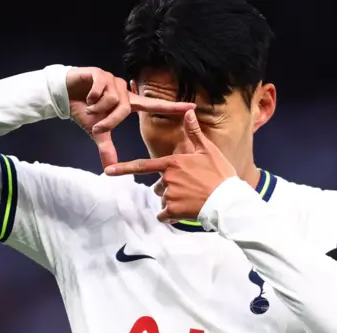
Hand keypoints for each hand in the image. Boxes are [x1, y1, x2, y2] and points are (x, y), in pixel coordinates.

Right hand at [66, 67, 195, 167]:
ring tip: (89, 105)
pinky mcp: (99, 73)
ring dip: (97, 107)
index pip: (154, 105)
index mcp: (128, 103)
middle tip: (95, 124)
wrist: (64, 96)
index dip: (173, 107)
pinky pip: (101, 88)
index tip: (192, 107)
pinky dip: (91, 96)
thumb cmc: (84, 112)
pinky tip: (86, 96)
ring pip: (111, 99)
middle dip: (108, 120)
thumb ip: (106, 148)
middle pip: (123, 108)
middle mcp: (124, 90)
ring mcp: (112, 80)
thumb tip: (109, 168)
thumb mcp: (97, 132)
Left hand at [104, 110, 236, 221]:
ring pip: (163, 199)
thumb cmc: (220, 174)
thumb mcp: (208, 150)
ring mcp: (169, 195)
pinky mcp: (173, 210)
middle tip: (190, 188)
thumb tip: (188, 112)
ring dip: (172, 201)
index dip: (123, 168)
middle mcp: (167, 179)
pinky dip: (171, 215)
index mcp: (172, 163)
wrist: (228, 200)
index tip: (108, 171)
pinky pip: (164, 214)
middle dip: (169, 188)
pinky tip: (185, 211)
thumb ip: (194, 132)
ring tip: (191, 199)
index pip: (142, 166)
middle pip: (158, 186)